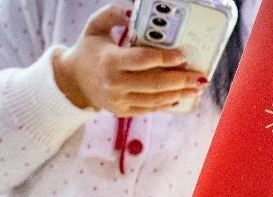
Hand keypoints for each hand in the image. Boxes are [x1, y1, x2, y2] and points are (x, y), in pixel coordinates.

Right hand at [53, 4, 206, 115]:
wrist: (73, 82)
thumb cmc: (89, 50)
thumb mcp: (95, 26)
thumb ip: (114, 14)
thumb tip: (133, 10)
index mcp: (109, 61)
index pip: (142, 60)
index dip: (165, 58)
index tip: (182, 55)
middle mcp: (115, 84)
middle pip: (154, 83)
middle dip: (180, 80)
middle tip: (199, 75)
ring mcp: (119, 101)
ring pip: (154, 100)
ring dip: (178, 94)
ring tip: (195, 87)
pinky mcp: (123, 111)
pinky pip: (149, 109)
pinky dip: (166, 104)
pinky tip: (180, 97)